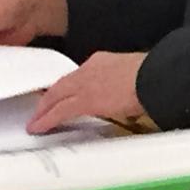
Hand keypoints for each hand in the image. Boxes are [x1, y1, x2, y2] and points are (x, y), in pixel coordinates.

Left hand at [27, 50, 145, 132]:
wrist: (154, 77)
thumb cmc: (154, 76)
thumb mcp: (137, 74)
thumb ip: (126, 83)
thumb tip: (129, 97)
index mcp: (102, 61)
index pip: (78, 75)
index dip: (68, 86)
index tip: (63, 94)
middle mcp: (89, 69)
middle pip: (61, 85)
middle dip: (49, 97)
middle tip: (39, 108)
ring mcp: (85, 85)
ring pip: (55, 97)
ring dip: (44, 109)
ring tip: (35, 120)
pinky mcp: (84, 101)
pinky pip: (59, 111)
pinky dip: (46, 119)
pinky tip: (38, 127)